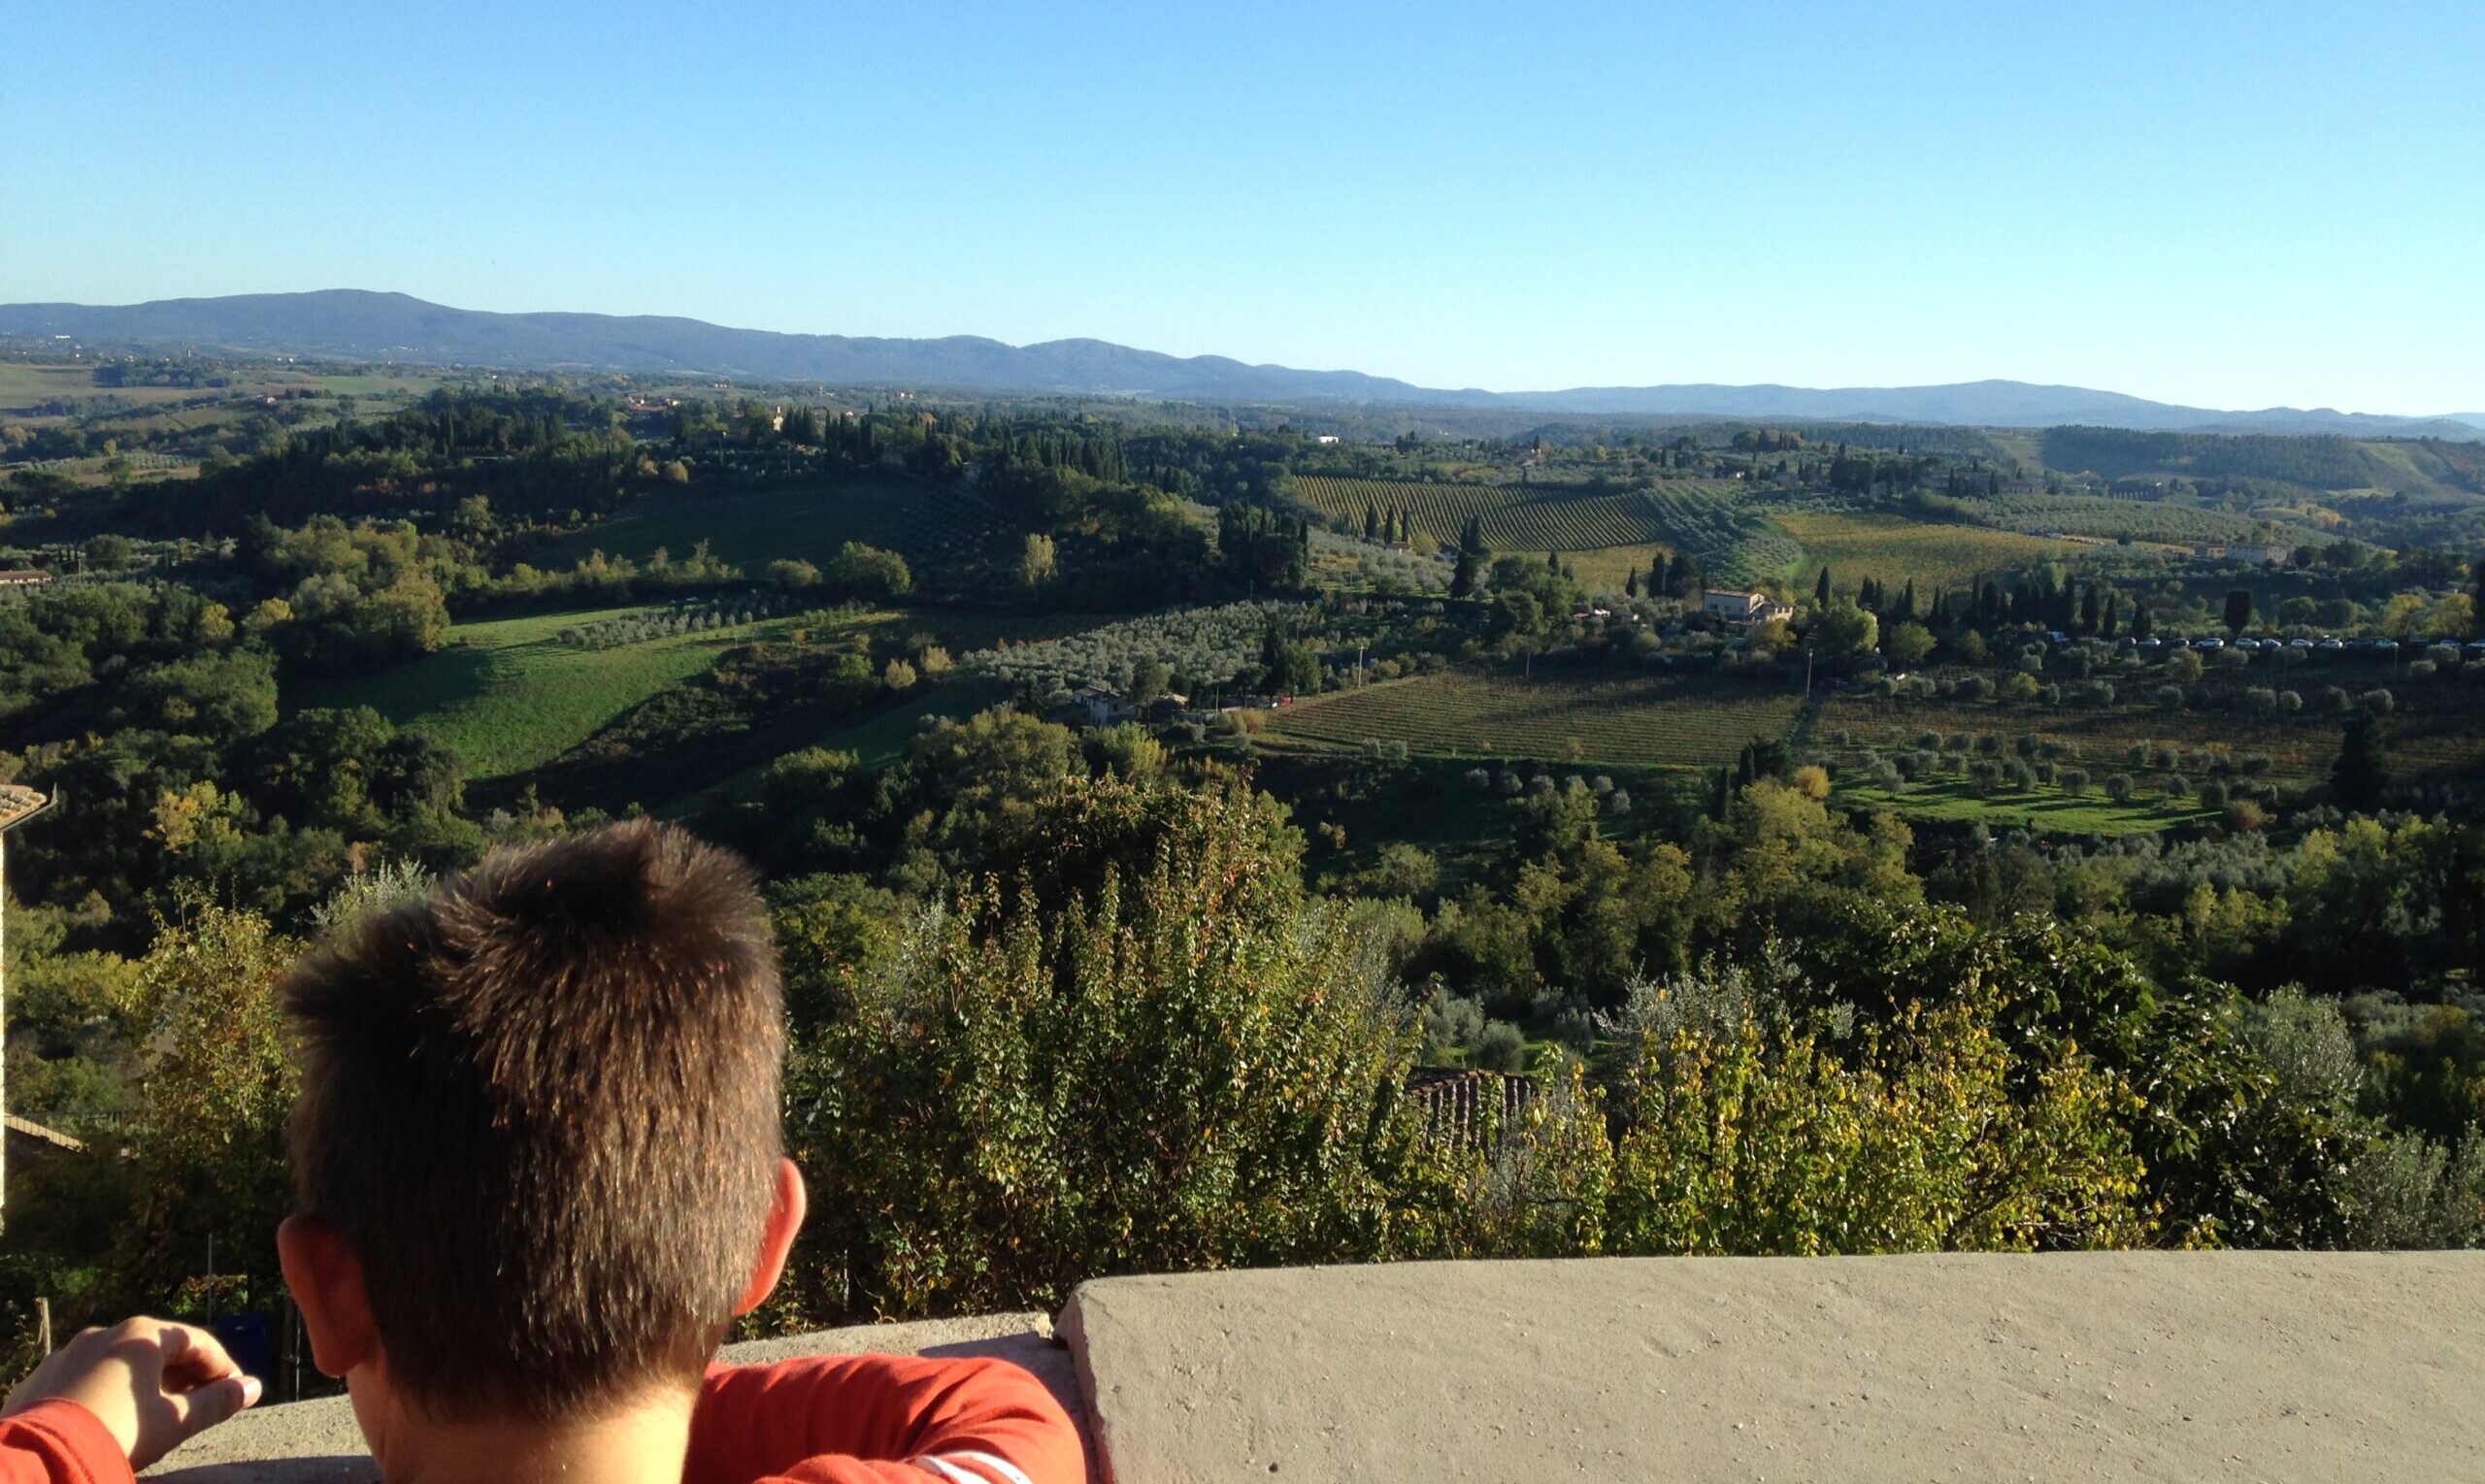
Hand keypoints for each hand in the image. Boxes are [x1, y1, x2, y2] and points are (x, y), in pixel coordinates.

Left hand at [2, 1317, 262, 1470]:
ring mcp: (68, 1354)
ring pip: (119, 1363)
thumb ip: (217, 1402)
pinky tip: (111, 1418)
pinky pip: (86, 1379)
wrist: (39, 1459)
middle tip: (201, 1402)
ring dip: (145, 1383)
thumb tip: (253, 1388)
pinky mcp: (42, 1378)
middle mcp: (104, 1334)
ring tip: (157, 1413)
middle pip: (157, 1350)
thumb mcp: (174, 1422)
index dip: (222, 1366)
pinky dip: (108, 1392)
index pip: (196, 1342)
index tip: (236, 1391)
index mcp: (141, 1337)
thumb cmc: (117, 1433)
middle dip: (184, 1375)